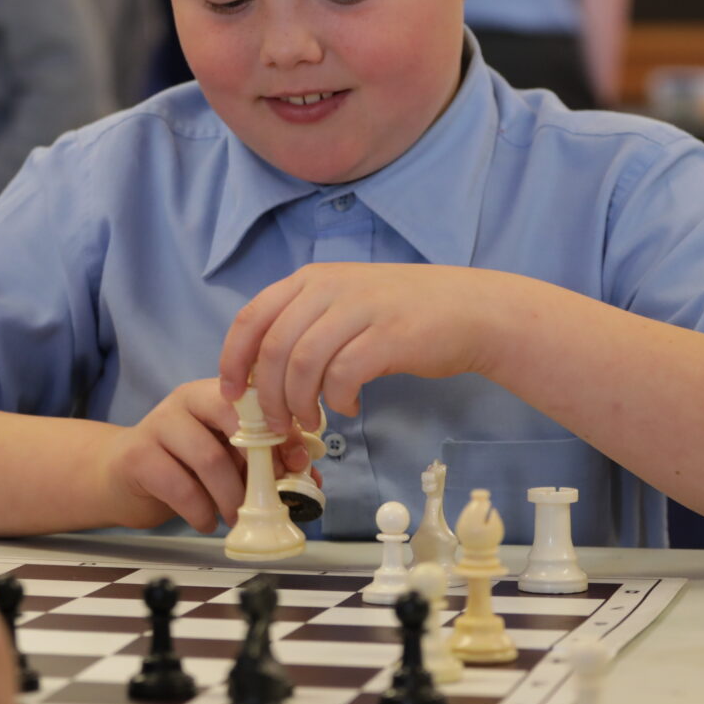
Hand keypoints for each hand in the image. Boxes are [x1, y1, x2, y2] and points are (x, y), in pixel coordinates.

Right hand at [97, 379, 315, 532]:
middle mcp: (187, 400)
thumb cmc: (183, 465)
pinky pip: (180, 487)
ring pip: (210, 458)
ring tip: (237, 517)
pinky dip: (201, 511)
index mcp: (215, 392)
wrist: (119, 475)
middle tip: (272, 495)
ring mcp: (158, 424)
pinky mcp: (137, 456)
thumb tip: (310, 478)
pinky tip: (206, 521)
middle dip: (260, 461)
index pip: (257, 399)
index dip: (283, 431)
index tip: (299, 464)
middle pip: (234, 420)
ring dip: (232, 497)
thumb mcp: (227, 456)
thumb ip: (265, 461)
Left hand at [217, 263, 504, 434]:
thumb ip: (307, 323)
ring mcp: (359, 309)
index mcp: (312, 279)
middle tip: (276, 424)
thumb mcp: (346, 301)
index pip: (252, 317)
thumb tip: (264, 372)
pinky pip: (343, 376)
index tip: (232, 394)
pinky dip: (338, 400)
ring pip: (302, 365)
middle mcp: (330, 287)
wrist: (472, 310)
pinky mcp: (387, 336)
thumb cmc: (405, 312)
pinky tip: (350, 406)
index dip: (233, 359)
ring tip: (311, 421)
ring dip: (299, 403)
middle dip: (266, 395)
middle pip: (273, 348)